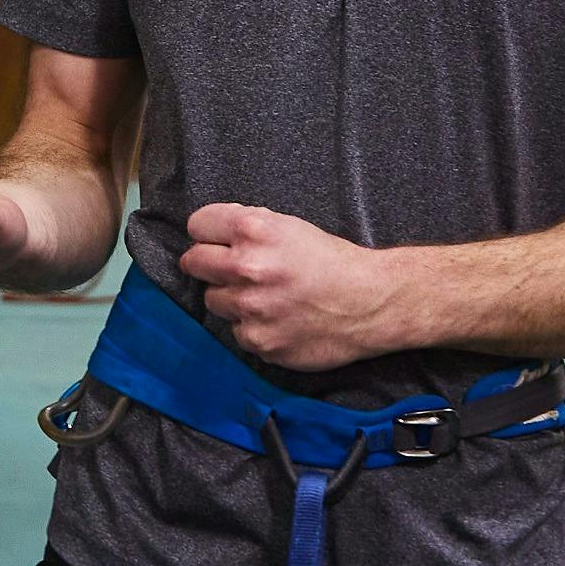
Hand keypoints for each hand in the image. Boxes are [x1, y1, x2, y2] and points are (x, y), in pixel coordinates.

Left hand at [181, 202, 406, 370]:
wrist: (371, 303)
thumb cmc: (336, 263)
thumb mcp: (292, 227)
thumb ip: (251, 228)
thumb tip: (215, 234)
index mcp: (255, 230)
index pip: (198, 225)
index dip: (209, 232)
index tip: (215, 239)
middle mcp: (247, 267)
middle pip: (194, 262)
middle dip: (208, 263)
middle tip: (229, 268)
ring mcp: (250, 307)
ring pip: (213, 299)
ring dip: (231, 297)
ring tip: (264, 295)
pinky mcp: (259, 340)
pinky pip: (237, 330)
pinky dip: (252, 326)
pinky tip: (278, 318)